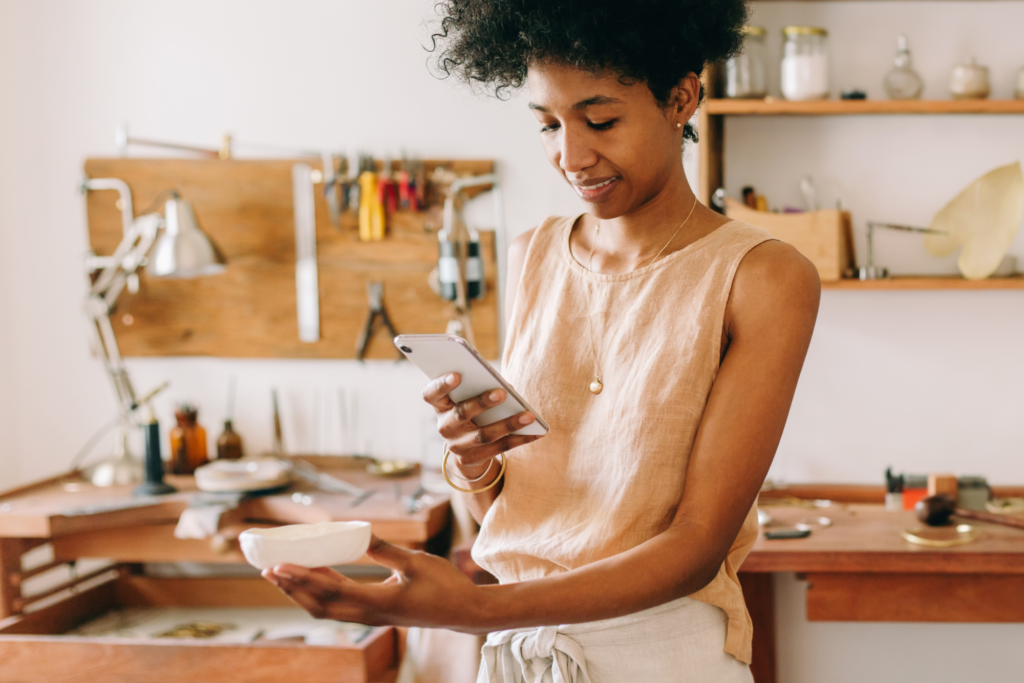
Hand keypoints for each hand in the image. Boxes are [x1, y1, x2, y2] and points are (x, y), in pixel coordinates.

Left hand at [261, 534, 491, 632]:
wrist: (463, 612)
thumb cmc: (444, 585)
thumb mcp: (417, 562)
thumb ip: (385, 550)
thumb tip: (360, 533)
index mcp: (379, 602)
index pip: (331, 591)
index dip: (302, 578)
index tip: (279, 566)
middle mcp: (369, 615)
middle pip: (319, 605)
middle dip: (291, 588)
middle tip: (268, 568)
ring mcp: (371, 616)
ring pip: (326, 609)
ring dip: (302, 592)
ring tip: (282, 573)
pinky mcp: (375, 613)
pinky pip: (339, 605)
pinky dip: (320, 591)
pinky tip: (316, 573)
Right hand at [422, 373, 543, 476]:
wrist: (464, 447)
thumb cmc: (471, 410)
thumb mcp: (467, 398)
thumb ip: (480, 388)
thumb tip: (507, 387)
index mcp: (440, 405)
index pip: (431, 394)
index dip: (442, 385)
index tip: (457, 375)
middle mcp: (445, 426)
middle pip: (462, 413)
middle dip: (482, 402)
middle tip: (502, 392)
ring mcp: (456, 445)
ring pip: (484, 435)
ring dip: (508, 424)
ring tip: (529, 415)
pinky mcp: (471, 459)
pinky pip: (499, 449)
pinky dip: (520, 440)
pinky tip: (536, 433)